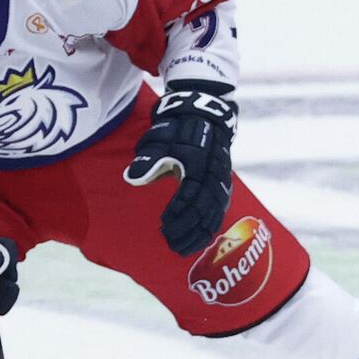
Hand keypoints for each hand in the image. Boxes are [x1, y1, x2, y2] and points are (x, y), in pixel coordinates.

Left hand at [124, 87, 237, 255]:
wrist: (204, 110)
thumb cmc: (177, 127)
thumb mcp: (160, 138)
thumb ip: (149, 159)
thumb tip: (133, 178)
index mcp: (198, 163)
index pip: (190, 195)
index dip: (178, 213)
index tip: (163, 226)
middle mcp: (214, 174)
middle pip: (204, 209)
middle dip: (188, 230)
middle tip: (171, 244)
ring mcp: (222, 179)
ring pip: (215, 213)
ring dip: (200, 233)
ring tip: (183, 248)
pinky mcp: (225, 182)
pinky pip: (221, 209)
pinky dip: (210, 226)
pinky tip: (201, 238)